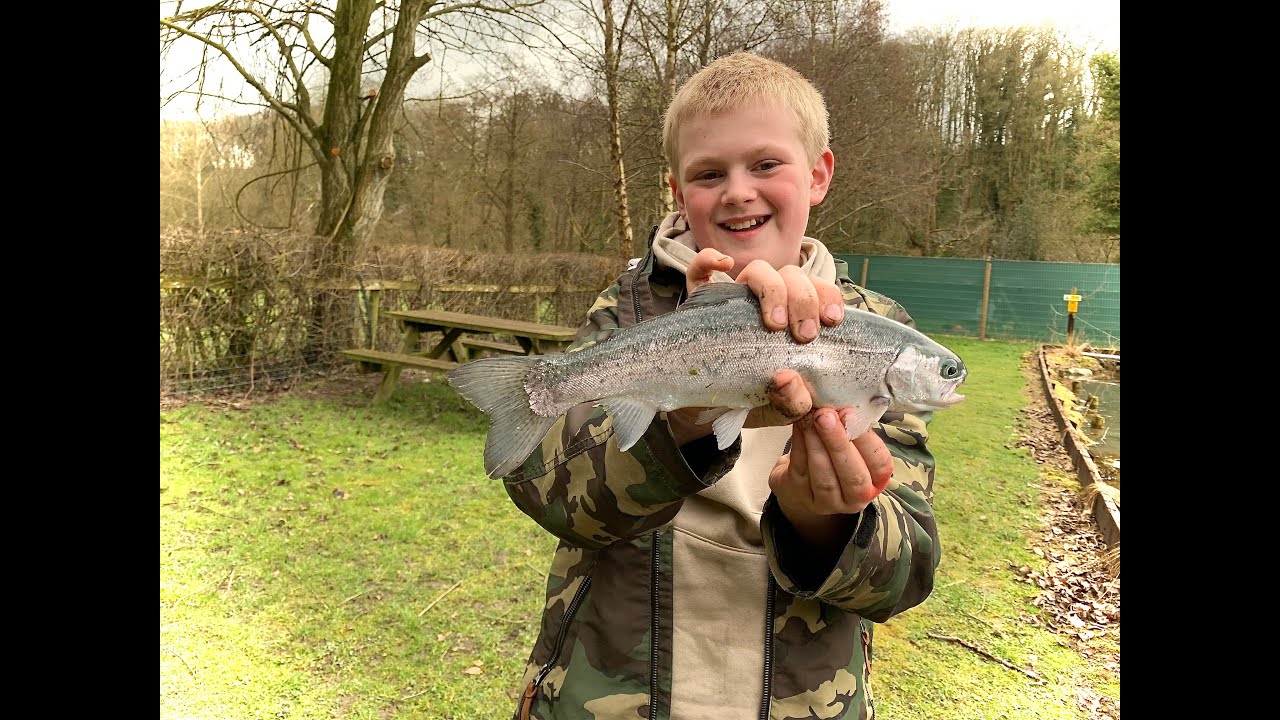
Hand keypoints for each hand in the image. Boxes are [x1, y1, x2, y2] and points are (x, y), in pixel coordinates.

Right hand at [670, 252, 847, 445]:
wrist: (710, 412)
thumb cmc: (753, 399)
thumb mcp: (779, 409)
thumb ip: (793, 402)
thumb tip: (789, 379)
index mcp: (795, 318)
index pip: (818, 290)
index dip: (828, 297)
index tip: (831, 321)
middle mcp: (767, 302)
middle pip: (792, 275)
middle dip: (804, 300)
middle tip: (804, 335)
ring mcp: (733, 299)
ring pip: (758, 269)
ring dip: (771, 288)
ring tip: (773, 323)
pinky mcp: (701, 302)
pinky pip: (700, 269)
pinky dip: (709, 261)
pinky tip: (723, 266)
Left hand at [769, 408, 894, 550]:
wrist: (800, 485)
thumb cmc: (833, 458)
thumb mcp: (851, 446)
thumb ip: (853, 429)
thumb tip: (845, 400)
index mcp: (875, 481)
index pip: (880, 464)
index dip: (866, 440)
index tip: (850, 413)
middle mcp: (855, 498)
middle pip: (852, 475)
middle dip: (839, 442)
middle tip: (826, 415)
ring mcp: (826, 502)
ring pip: (823, 475)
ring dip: (815, 443)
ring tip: (810, 417)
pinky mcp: (799, 495)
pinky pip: (800, 469)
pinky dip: (799, 444)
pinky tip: (798, 425)